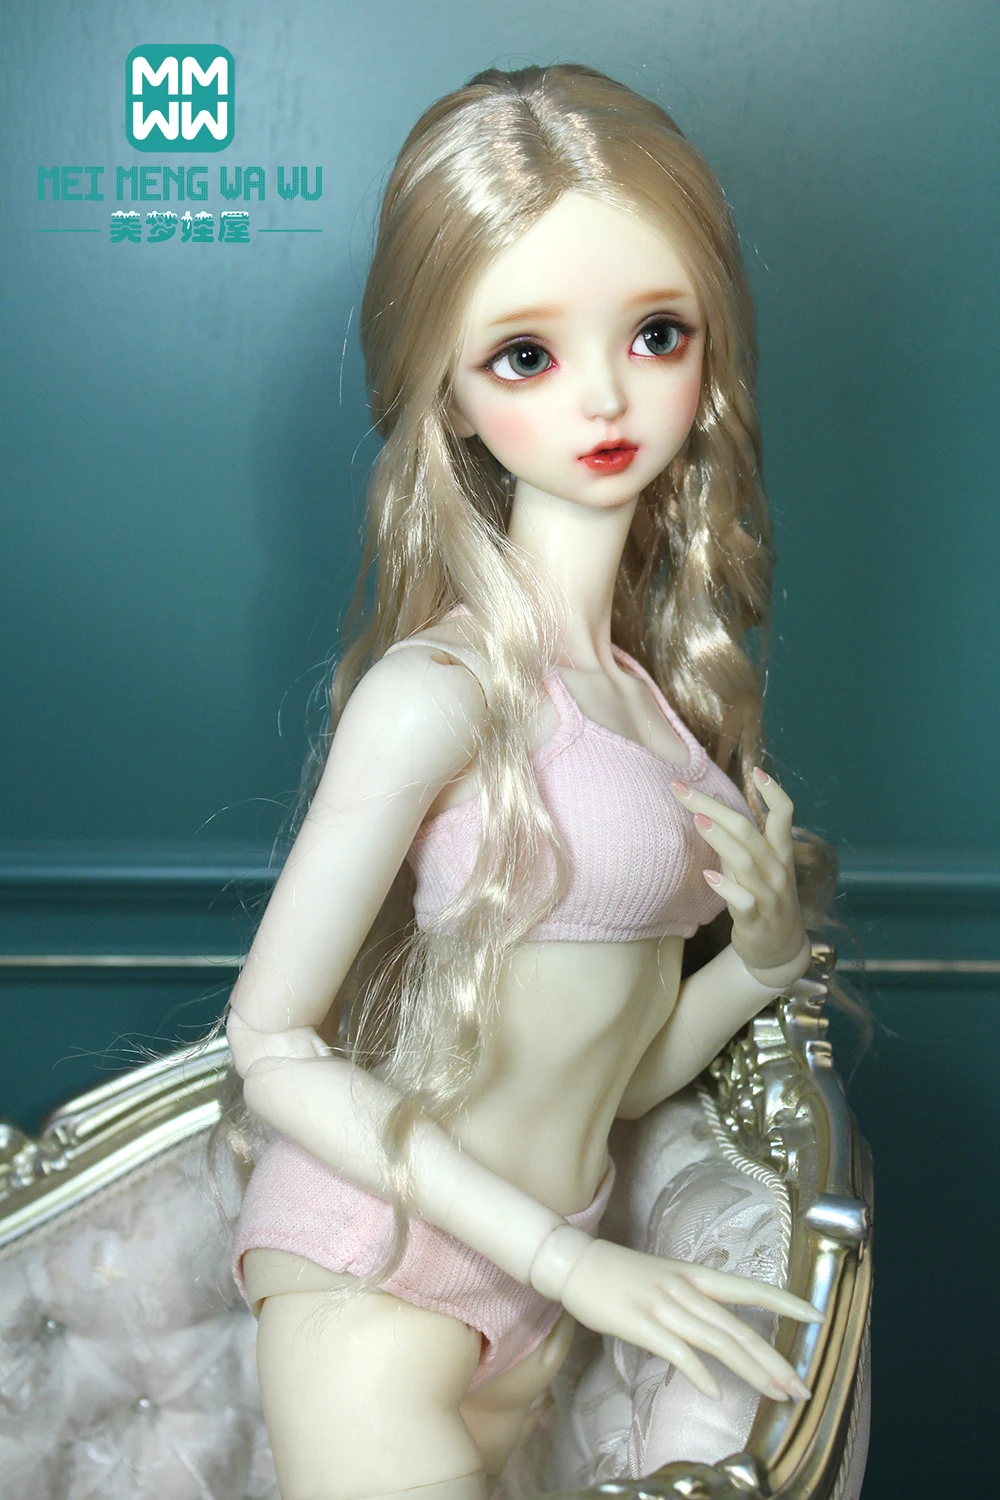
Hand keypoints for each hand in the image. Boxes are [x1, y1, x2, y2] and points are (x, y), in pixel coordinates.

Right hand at [559, 1237, 818, 1401]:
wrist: (574, 1263)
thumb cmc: (619, 1274)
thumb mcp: (665, 1279)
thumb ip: (693, 1302)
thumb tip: (719, 1328)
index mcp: (694, 1275)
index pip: (750, 1288)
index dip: (786, 1301)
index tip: (817, 1317)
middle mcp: (686, 1290)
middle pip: (741, 1328)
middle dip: (776, 1360)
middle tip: (803, 1386)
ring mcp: (665, 1308)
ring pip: (719, 1343)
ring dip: (752, 1372)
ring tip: (777, 1395)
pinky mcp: (642, 1326)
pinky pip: (678, 1353)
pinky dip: (700, 1374)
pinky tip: (716, 1391)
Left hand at [670, 768, 806, 974]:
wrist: (780, 953)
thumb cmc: (762, 902)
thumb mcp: (755, 869)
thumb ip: (738, 842)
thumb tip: (713, 806)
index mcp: (779, 853)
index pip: (784, 815)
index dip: (774, 792)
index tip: (757, 770)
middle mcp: (777, 870)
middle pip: (749, 831)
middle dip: (715, 806)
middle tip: (683, 789)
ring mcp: (769, 896)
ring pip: (746, 862)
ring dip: (721, 840)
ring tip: (699, 819)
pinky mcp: (756, 920)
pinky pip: (742, 901)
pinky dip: (726, 888)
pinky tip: (709, 876)